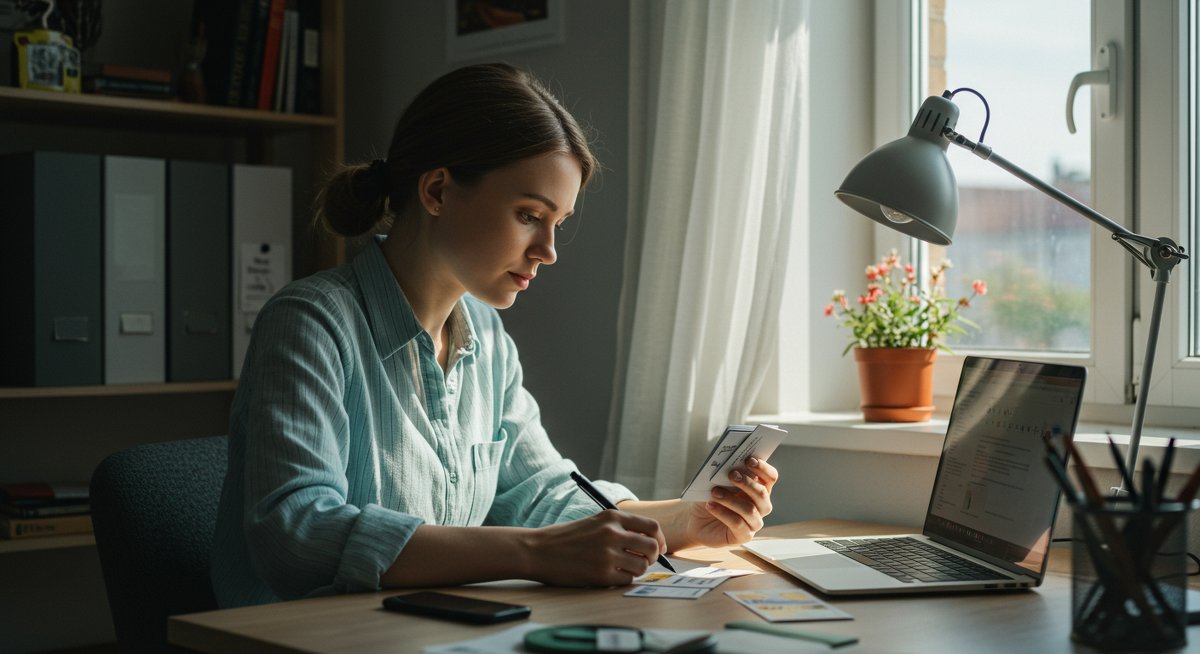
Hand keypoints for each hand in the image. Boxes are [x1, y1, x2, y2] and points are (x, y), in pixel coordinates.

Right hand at [527, 510, 666, 586]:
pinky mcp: (601, 575)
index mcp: (612, 517)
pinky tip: (610, 575)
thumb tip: (649, 542)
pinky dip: (623, 579)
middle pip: (652, 548)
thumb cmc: (565, 538)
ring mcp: (607, 555)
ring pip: (642, 567)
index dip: (659, 539)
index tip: (658, 547)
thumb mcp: (594, 522)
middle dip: (652, 557)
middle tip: (643, 561)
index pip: (652, 526)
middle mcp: (612, 533)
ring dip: (636, 570)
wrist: (538, 550)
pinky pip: (627, 580)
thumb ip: (620, 528)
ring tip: (622, 567)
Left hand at [685, 456, 777, 546]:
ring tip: (715, 492)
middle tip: (730, 474)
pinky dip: (723, 513)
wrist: (696, 520)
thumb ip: (726, 473)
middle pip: (763, 493)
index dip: (762, 468)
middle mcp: (760, 506)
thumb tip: (730, 464)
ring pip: (749, 509)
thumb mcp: (716, 482)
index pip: (770, 477)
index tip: (749, 459)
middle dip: (747, 482)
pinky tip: (710, 505)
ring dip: (731, 499)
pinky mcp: (744, 536)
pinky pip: (737, 523)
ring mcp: (754, 522)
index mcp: (758, 488)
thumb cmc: (710, 498)